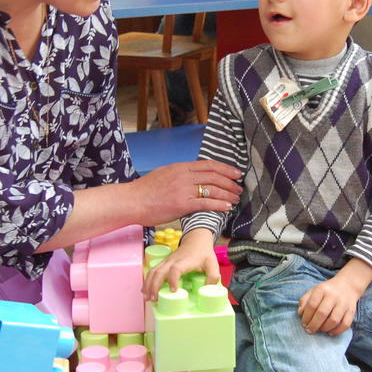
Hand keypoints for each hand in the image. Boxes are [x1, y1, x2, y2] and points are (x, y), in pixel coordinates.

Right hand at [126, 159, 242, 226]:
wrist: (132, 201)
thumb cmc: (145, 191)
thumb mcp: (164, 174)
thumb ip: (180, 174)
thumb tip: (192, 176)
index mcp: (180, 167)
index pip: (208, 164)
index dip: (225, 168)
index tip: (236, 172)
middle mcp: (184, 175)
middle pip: (214, 175)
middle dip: (230, 181)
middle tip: (239, 187)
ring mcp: (184, 189)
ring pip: (213, 188)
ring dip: (228, 193)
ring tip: (236, 198)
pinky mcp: (182, 204)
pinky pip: (206, 202)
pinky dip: (219, 204)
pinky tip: (227, 207)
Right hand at [143, 228, 217, 299]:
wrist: (196, 240)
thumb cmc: (203, 253)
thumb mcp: (213, 264)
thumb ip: (213, 277)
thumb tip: (207, 290)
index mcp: (185, 261)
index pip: (176, 269)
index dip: (173, 279)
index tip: (173, 290)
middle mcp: (173, 261)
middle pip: (159, 271)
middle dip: (154, 286)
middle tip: (154, 299)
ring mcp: (167, 262)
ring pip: (153, 271)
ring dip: (148, 285)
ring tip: (147, 298)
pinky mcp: (164, 263)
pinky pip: (152, 271)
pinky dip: (147, 281)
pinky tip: (145, 291)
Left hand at [297, 260, 371, 335]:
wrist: (348, 285)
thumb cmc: (327, 290)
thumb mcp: (314, 290)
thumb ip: (305, 300)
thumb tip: (300, 313)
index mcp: (322, 289)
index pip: (312, 305)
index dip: (306, 316)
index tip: (304, 324)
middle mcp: (333, 296)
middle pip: (322, 313)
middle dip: (314, 325)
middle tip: (309, 330)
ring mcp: (344, 303)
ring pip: (334, 320)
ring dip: (324, 328)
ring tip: (319, 330)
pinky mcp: (351, 310)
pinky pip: (345, 324)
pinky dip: (337, 331)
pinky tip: (330, 332)